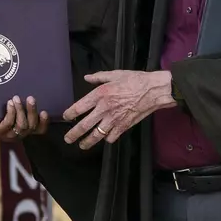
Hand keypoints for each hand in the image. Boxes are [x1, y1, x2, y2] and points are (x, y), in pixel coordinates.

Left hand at [0, 96, 49, 143]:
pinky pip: (8, 124)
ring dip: (21, 110)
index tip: (44, 111)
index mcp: (21, 130)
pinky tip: (9, 103)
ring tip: (16, 98)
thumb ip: (15, 105)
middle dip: (32, 111)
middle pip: (31, 127)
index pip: (38, 130)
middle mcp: (16, 135)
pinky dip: (11, 113)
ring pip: (21, 126)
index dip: (44, 123)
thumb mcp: (4, 110)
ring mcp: (6, 135)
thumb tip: (24, 88)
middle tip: (31, 98)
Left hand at [61, 70, 175, 149]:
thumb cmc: (135, 80)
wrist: (153, 90)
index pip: (79, 107)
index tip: (66, 117)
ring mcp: (114, 119)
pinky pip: (111, 137)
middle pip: (84, 125)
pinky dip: (107, 138)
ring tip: (82, 146)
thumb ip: (99, 77)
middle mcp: (104, 109)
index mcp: (100, 94)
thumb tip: (86, 78)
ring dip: (87, 142)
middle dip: (73, 134)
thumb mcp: (115, 74)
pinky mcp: (123, 126)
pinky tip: (105, 138)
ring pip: (96, 135)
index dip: (70, 114)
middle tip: (68, 139)